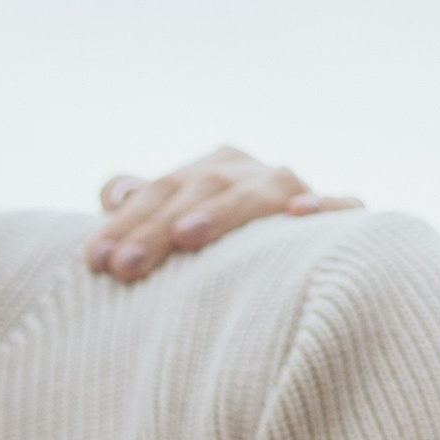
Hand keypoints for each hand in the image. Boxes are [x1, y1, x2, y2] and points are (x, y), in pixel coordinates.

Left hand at [88, 147, 357, 280]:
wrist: (300, 270)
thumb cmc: (218, 256)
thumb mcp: (173, 227)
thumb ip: (141, 206)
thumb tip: (115, 192)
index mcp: (211, 169)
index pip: (161, 188)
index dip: (126, 222)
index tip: (96, 262)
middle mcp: (252, 172)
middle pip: (201, 189)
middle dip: (158, 228)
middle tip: (126, 267)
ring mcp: (297, 191)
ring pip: (260, 193)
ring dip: (225, 211)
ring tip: (189, 235)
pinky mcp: (343, 218)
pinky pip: (341, 207)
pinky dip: (324, 208)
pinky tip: (301, 215)